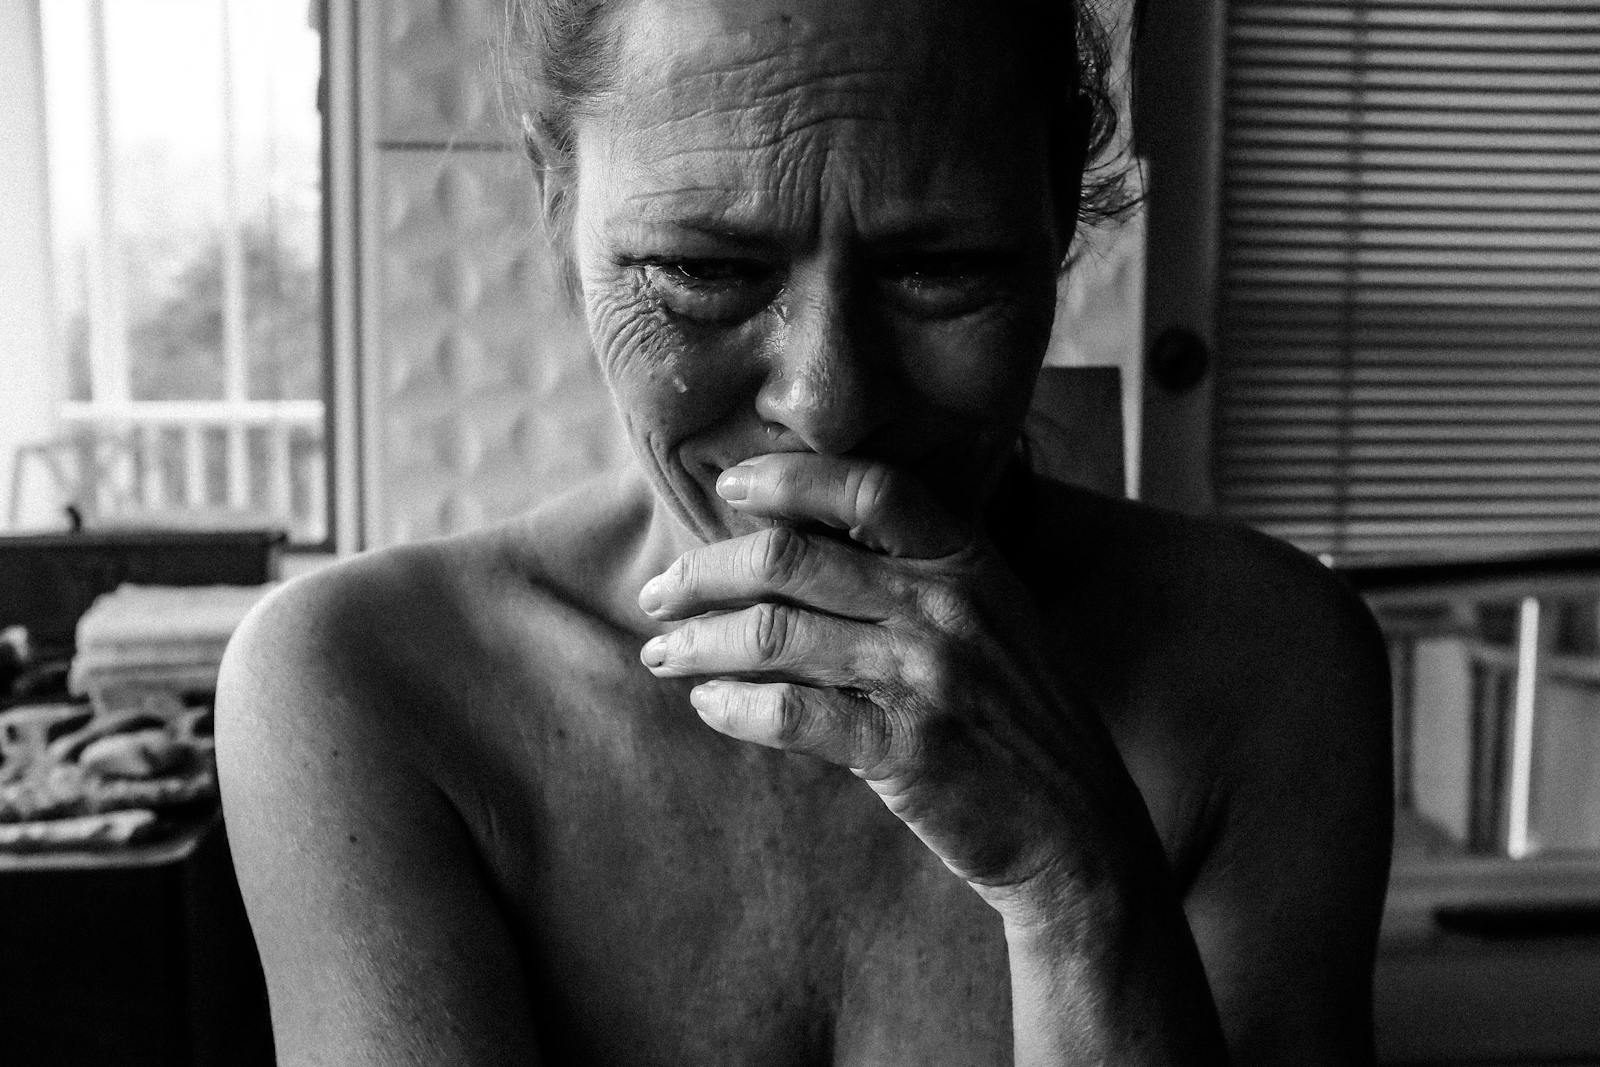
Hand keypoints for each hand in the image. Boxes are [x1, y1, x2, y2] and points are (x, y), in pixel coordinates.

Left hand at [637, 452, 1160, 926]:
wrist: (1075, 825)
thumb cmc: (1015, 716)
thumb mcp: (990, 619)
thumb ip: (915, 573)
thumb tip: (793, 541)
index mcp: (967, 561)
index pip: (868, 489)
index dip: (787, 477)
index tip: (726, 487)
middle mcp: (946, 606)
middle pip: (792, 558)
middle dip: (704, 571)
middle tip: (659, 594)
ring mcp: (925, 677)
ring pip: (776, 633)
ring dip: (700, 642)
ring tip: (663, 653)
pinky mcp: (904, 749)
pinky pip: (789, 715)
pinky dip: (733, 707)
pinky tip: (707, 705)